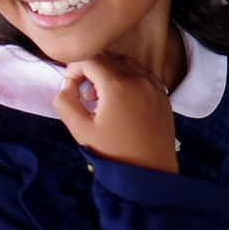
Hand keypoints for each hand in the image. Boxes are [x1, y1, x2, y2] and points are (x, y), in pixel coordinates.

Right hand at [54, 53, 178, 173]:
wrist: (150, 172)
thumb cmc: (113, 152)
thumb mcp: (80, 130)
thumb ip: (65, 102)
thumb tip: (67, 85)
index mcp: (117, 84)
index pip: (90, 57)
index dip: (74, 68)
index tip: (71, 88)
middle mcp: (138, 78)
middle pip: (108, 57)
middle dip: (91, 70)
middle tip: (86, 96)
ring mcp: (154, 85)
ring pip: (126, 63)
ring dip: (110, 72)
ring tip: (103, 99)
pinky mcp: (163, 94)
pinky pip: (142, 74)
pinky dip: (128, 78)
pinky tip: (123, 102)